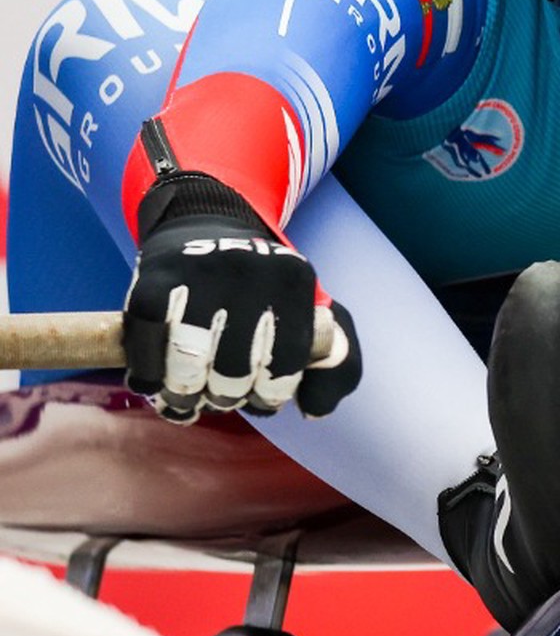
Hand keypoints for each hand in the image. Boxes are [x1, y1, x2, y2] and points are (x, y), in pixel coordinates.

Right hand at [123, 172, 361, 421]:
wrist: (205, 224)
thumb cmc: (264, 287)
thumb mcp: (315, 313)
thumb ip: (338, 362)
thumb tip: (315, 410)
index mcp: (296, 279)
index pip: (287, 362)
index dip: (270, 394)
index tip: (259, 397)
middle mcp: (251, 270)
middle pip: (235, 371)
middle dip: (226, 398)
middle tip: (220, 397)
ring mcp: (199, 273)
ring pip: (189, 365)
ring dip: (184, 396)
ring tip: (187, 397)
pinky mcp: (153, 281)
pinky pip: (145, 349)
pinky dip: (146, 379)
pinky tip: (152, 383)